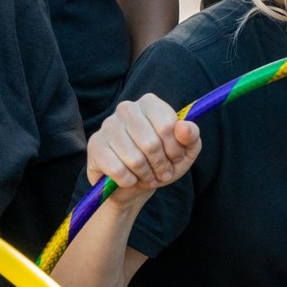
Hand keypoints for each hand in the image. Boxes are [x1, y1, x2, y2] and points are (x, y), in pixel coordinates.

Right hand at [86, 94, 200, 207]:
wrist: (132, 183)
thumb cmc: (161, 162)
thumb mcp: (184, 152)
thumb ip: (191, 137)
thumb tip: (184, 127)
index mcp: (150, 103)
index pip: (168, 126)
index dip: (175, 149)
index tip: (176, 158)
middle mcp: (127, 108)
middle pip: (151, 143)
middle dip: (161, 165)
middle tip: (162, 173)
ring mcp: (108, 125)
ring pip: (134, 158)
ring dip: (146, 175)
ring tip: (148, 177)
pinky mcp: (95, 145)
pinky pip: (118, 170)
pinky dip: (129, 181)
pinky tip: (130, 179)